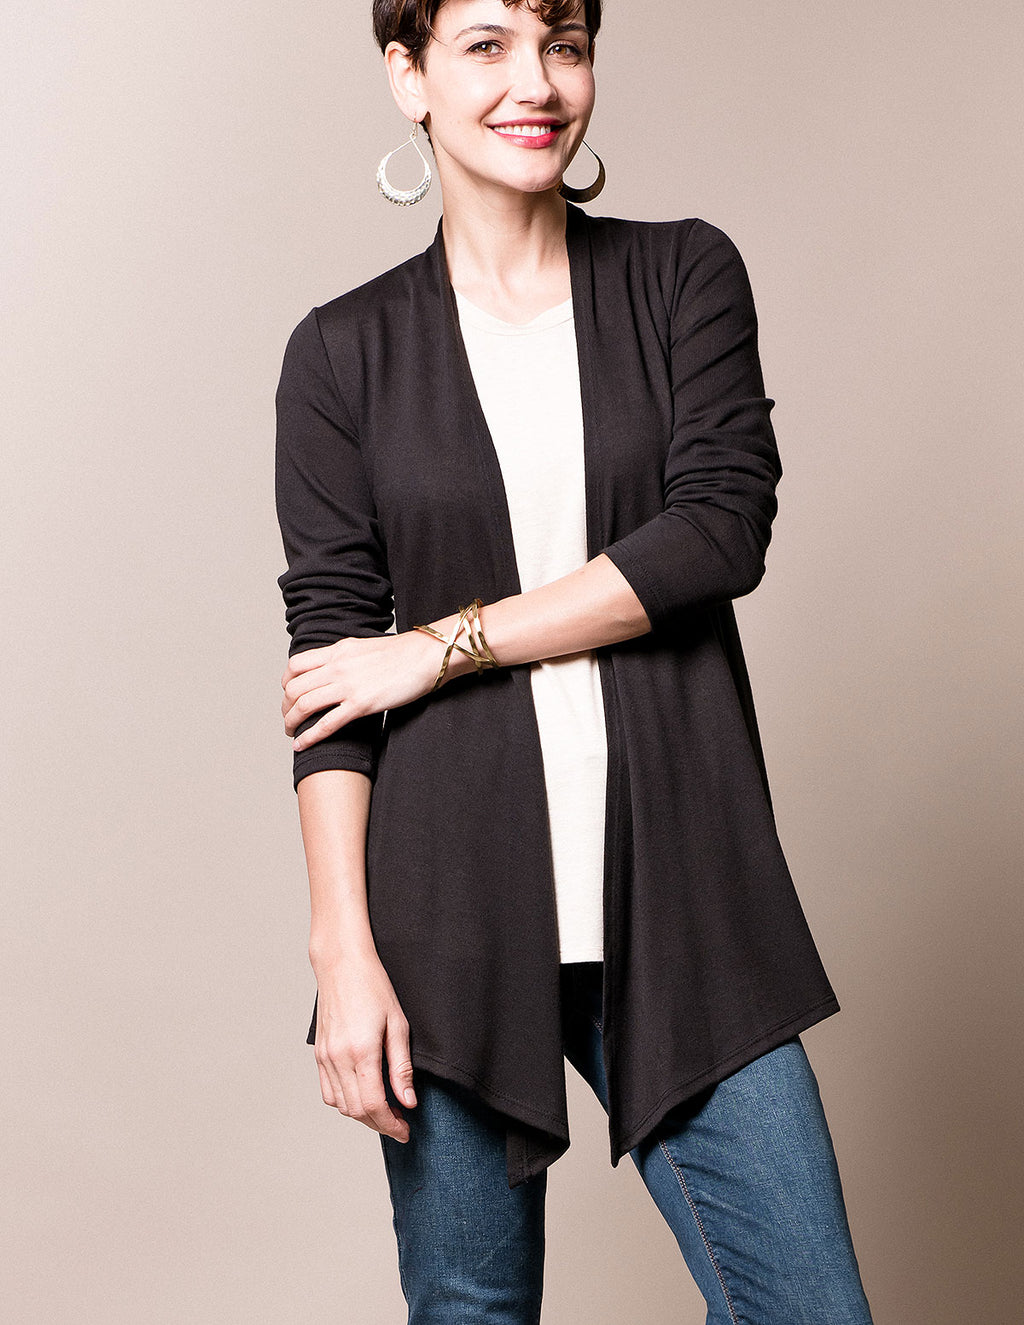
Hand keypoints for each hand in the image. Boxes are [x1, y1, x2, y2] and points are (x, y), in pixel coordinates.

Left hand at [282, 630, 442, 749]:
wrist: (426, 656)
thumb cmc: (403, 653)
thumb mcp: (364, 648)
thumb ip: (345, 658)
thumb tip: (334, 669)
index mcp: (337, 650)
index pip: (295, 665)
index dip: (286, 683)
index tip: (289, 695)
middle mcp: (337, 666)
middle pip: (294, 688)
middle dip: (285, 707)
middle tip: (288, 718)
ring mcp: (348, 686)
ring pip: (304, 705)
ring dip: (292, 722)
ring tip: (291, 732)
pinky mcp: (361, 704)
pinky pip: (326, 724)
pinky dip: (309, 737)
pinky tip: (301, 745)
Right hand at [310, 951, 416, 1142]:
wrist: (342, 965)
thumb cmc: (374, 988)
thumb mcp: (398, 1024)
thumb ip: (401, 1067)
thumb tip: (407, 1102)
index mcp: (361, 1051)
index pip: (374, 1105)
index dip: (391, 1125)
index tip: (406, 1131)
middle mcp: (338, 1058)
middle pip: (357, 1111)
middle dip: (380, 1124)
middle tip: (400, 1123)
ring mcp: (325, 1058)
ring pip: (341, 1106)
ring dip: (362, 1116)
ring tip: (384, 1110)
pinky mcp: (319, 1054)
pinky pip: (328, 1092)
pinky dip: (345, 1103)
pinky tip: (362, 1096)